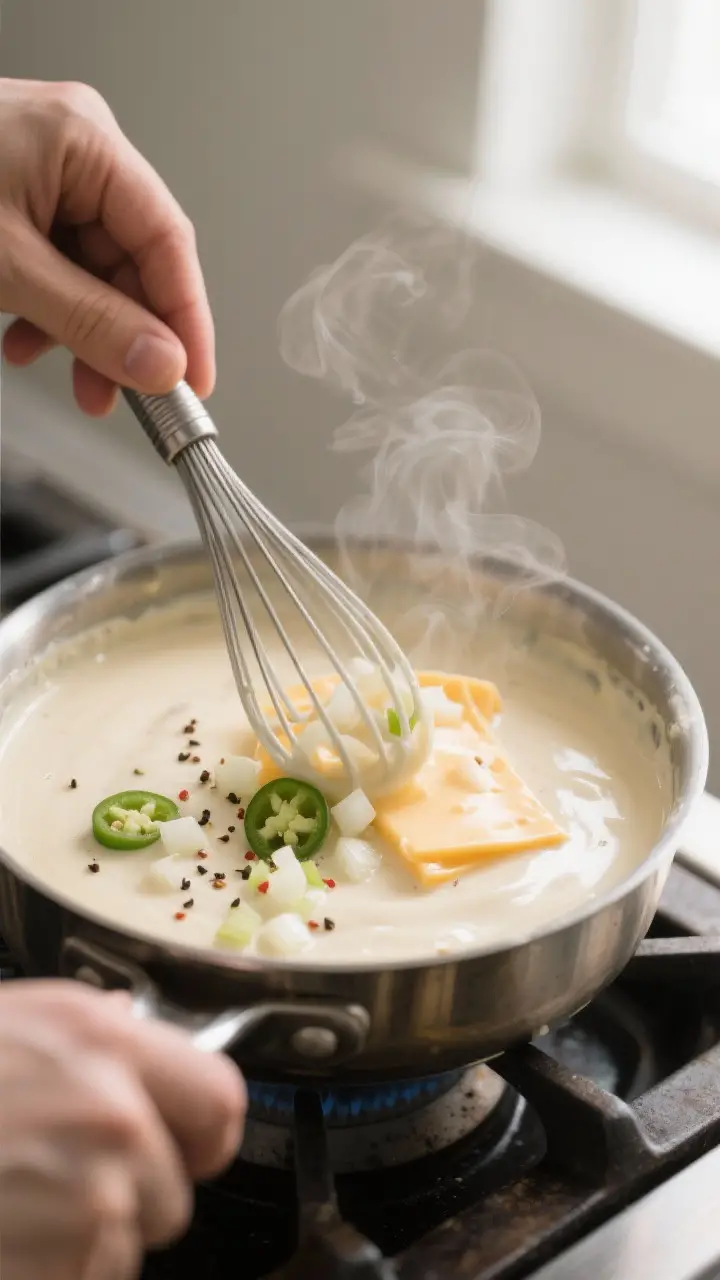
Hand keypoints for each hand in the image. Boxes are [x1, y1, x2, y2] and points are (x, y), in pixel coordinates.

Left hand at [0, 77, 214, 415]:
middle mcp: (75, 151)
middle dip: (128, 338)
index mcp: (85, 142)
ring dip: (86, 335)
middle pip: (133, 260)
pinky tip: (25, 344)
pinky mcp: (18, 199)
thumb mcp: (6, 268)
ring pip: (95, 272)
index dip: (187, 319)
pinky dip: (49, 314)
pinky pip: (57, 266)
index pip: (167, 239)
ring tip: (74, 385)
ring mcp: (46, 173)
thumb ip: (89, 320)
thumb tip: (160, 364)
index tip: (194, 381)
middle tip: (131, 399)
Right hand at [0, 981, 245, 1279]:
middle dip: (128, 1203)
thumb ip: (80, 1029)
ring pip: (125, 1246)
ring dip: (80, 1244)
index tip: (189, 1150)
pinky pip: (84, 1278)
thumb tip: (123, 1016)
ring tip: (19, 1203)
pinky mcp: (69, 1258)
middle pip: (173, 1191)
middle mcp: (115, 1110)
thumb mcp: (12, 1023)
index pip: (218, 1095)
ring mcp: (95, 1191)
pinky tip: (10, 1231)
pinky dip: (49, 1272)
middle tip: (60, 1185)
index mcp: (102, 1040)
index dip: (205, 1136)